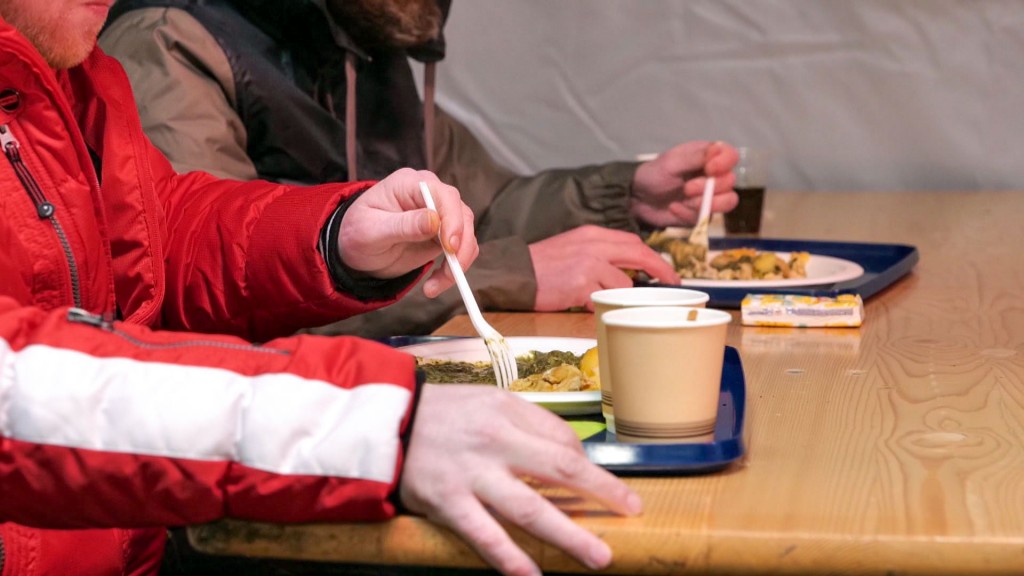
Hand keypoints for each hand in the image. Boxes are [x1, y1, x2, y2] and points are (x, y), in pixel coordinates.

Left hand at [338, 168, 477, 297]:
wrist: (355, 250)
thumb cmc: (356, 233)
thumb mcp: (372, 231)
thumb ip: (403, 225)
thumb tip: (434, 220)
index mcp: (409, 184)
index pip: (443, 194)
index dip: (452, 219)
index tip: (450, 246)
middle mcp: (429, 194)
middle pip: (461, 213)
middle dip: (461, 245)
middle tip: (450, 273)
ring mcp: (440, 214)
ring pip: (466, 233)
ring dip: (459, 261)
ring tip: (435, 286)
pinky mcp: (444, 234)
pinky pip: (461, 249)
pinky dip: (455, 268)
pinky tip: (435, 283)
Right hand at [400, 384, 642, 575]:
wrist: (383, 421)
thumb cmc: (443, 413)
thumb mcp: (489, 401)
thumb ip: (529, 423)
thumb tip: (572, 454)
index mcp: (509, 413)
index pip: (562, 440)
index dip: (588, 466)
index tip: (605, 488)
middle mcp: (496, 442)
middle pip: (560, 469)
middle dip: (602, 492)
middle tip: (631, 511)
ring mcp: (472, 475)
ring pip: (529, 509)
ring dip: (568, 535)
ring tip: (598, 557)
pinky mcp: (447, 502)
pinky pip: (485, 536)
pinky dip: (510, 559)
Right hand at [528, 225, 679, 310]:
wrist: (512, 272)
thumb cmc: (540, 266)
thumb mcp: (573, 248)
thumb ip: (600, 255)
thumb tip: (626, 272)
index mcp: (592, 234)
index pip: (633, 242)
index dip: (653, 257)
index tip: (666, 272)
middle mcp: (594, 244)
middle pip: (639, 254)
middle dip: (660, 269)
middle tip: (672, 283)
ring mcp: (589, 263)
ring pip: (623, 283)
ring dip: (617, 295)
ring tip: (594, 298)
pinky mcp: (581, 283)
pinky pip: (604, 299)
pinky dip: (597, 305)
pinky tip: (580, 302)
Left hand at [630, 140, 739, 226]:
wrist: (638, 199)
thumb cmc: (654, 174)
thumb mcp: (671, 163)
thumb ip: (696, 157)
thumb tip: (718, 148)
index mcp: (708, 157)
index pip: (731, 156)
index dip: (725, 163)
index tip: (710, 169)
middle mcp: (714, 175)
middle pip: (730, 181)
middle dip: (709, 187)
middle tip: (686, 188)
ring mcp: (711, 196)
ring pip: (729, 201)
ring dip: (707, 202)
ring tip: (685, 200)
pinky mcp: (704, 214)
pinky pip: (709, 217)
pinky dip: (689, 214)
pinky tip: (673, 208)